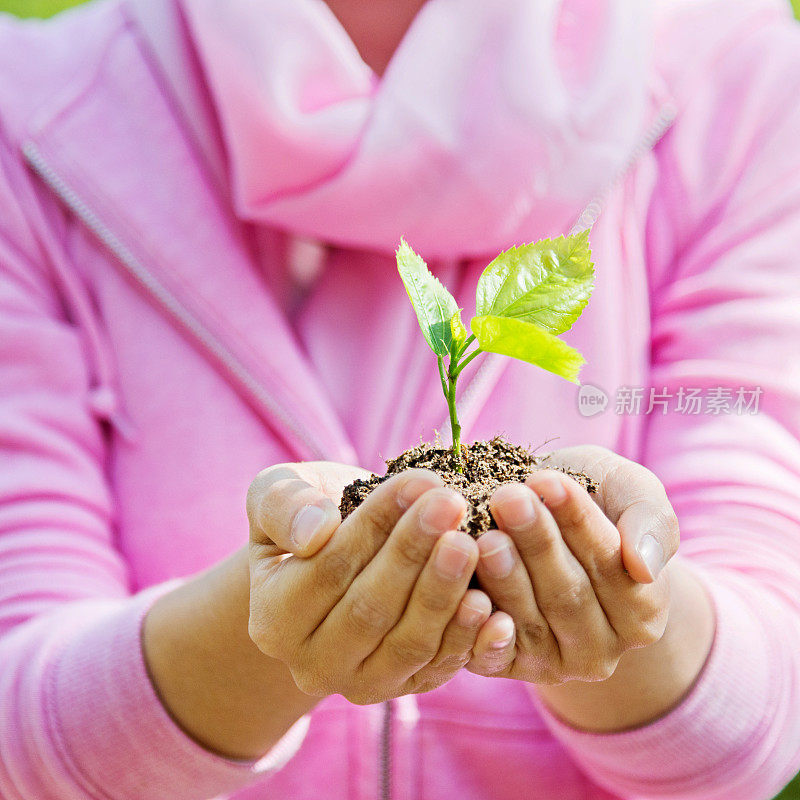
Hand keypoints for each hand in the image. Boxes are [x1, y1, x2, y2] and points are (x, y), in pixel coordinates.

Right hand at [247, 462, 493, 703]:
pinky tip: (490, 602)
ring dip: (443, 593)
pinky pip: (439, 666)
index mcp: (272, 619)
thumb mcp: (277, 494)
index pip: (329, 568)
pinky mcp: (407, 687)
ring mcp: (361, 684)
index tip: (418, 481)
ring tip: (471, 543)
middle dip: (414, 553)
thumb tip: (315, 532)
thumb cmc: (308, 515)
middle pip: (369, 610)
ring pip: (408, 643)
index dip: (376, 525)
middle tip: (452, 504)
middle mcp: (311, 664)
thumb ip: (284, 505)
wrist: (338, 557)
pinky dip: (467, 637)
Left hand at [466, 445, 677, 683]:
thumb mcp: (631, 493)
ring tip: (485, 536)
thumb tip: (644, 568)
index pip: (610, 565)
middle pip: (567, 594)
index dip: (578, 522)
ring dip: (505, 577)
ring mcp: (552, 663)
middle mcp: (601, 650)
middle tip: (507, 499)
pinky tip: (468, 594)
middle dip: (536, 543)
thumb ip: (651, 524)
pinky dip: (478, 627)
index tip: (549, 481)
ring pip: (528, 619)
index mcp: (642, 613)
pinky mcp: (505, 666)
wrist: (543, 516)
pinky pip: (491, 653)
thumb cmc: (594, 499)